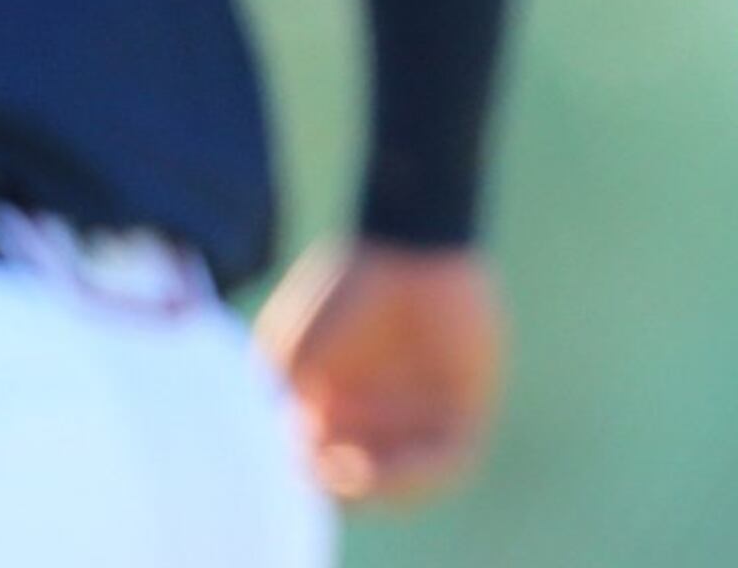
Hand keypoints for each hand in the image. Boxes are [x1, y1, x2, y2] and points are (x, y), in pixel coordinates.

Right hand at [252, 238, 503, 506]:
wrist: (407, 245)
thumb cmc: (342, 292)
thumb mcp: (289, 350)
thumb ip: (280, 405)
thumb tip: (272, 458)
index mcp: (341, 413)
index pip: (325, 471)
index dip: (305, 480)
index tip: (286, 465)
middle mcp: (385, 423)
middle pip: (365, 486)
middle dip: (338, 492)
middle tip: (317, 473)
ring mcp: (424, 419)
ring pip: (406, 484)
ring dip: (374, 490)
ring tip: (347, 473)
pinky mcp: (465, 409)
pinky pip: (448, 461)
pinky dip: (414, 476)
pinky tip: (377, 466)